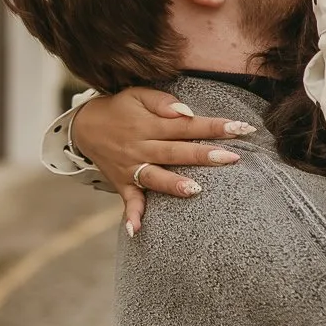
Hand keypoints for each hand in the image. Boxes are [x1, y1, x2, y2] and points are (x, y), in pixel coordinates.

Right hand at [72, 89, 255, 235]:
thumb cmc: (120, 108)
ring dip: (173, 185)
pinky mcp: (122, 183)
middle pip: (176, 152)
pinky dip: (131, 216)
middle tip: (232, 158)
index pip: (187, 125)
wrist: (84, 126)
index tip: (241, 128)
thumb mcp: (138, 95)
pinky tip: (137, 230)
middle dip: (204, 155)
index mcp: (149, 125)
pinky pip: (128, 201)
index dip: (214, 126)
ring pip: (155, 177)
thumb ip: (163, 102)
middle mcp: (141, 147)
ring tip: (195, 190)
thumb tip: (187, 112)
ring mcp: (131, 167)